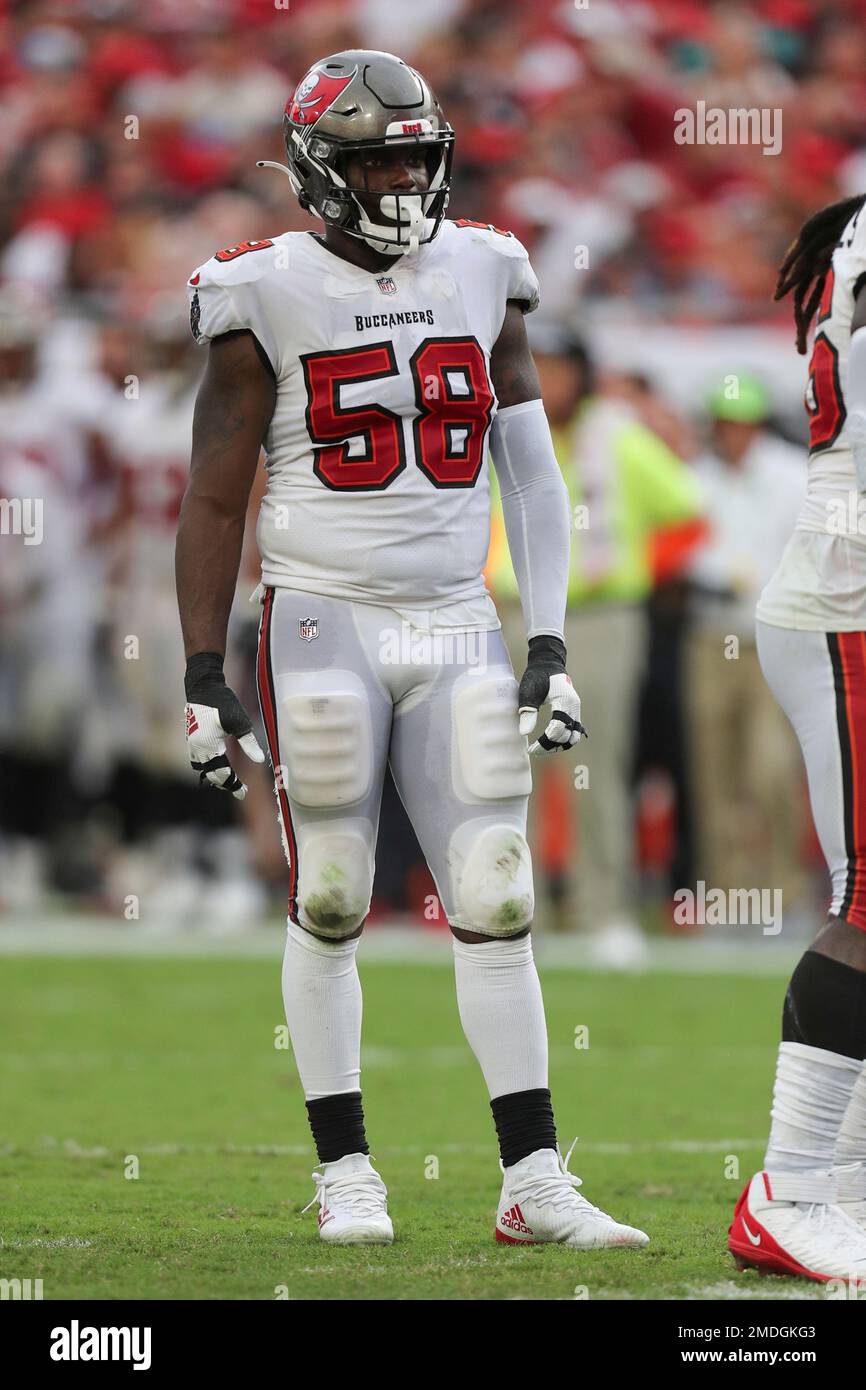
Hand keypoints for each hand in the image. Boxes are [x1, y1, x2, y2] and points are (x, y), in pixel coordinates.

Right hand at [184, 651, 264, 798]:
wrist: (202, 685)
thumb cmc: (223, 702)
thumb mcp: (239, 722)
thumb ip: (248, 743)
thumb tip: (260, 760)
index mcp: (209, 746)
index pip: (222, 773)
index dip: (233, 784)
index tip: (244, 792)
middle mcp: (197, 748)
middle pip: (210, 774)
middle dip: (225, 783)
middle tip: (239, 790)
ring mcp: (192, 743)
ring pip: (201, 768)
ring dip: (214, 775)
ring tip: (228, 780)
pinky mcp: (191, 737)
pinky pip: (197, 759)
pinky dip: (206, 765)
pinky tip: (215, 764)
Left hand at [517, 635, 586, 755]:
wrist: (548, 665)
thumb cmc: (537, 676)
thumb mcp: (529, 692)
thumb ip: (528, 712)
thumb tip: (524, 733)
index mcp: (565, 701)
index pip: (558, 729)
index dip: (544, 742)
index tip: (531, 749)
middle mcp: (574, 707)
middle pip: (567, 736)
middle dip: (551, 746)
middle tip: (534, 751)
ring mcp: (576, 710)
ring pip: (574, 737)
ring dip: (560, 746)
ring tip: (542, 749)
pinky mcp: (574, 713)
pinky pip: (573, 731)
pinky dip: (563, 739)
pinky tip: (549, 743)